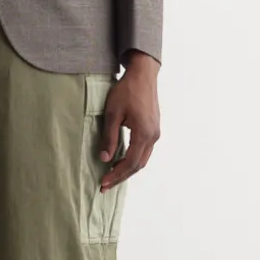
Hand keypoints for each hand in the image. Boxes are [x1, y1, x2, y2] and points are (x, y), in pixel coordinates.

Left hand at [99, 53, 160, 188]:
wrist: (142, 75)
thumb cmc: (126, 91)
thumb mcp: (112, 113)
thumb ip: (109, 137)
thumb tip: (104, 158)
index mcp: (144, 134)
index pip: (130, 163)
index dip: (116, 175)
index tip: (103, 182)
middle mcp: (153, 136)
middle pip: (138, 165)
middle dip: (121, 176)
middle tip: (105, 185)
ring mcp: (155, 133)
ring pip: (142, 159)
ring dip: (127, 169)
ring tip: (111, 175)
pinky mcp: (154, 128)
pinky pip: (144, 151)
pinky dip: (133, 159)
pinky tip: (121, 160)